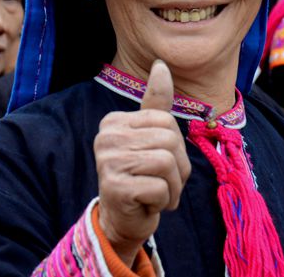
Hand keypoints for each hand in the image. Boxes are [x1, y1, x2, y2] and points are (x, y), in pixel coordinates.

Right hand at [94, 60, 191, 264]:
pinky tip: (147, 204)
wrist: (123, 219)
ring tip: (157, 193)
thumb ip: (156, 103)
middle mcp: (106, 137)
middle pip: (169, 141)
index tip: (160, 161)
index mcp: (114, 121)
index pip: (166, 120)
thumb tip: (161, 64)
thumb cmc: (142, 175)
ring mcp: (107, 162)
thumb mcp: (150, 136)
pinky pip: (160, 187)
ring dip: (172, 185)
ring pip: (167, 163)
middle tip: (163, 182)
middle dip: (177, 168)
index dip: (175, 145)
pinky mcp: (114, 188)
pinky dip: (163, 200)